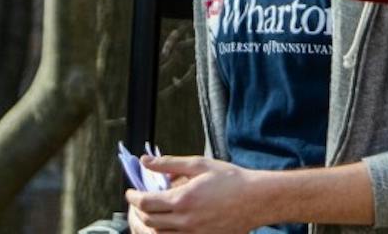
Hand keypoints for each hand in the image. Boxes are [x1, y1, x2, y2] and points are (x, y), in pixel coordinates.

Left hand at [125, 156, 262, 233]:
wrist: (256, 199)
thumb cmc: (232, 180)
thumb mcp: (201, 165)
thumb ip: (170, 163)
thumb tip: (145, 161)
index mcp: (183, 199)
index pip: (145, 202)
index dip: (133, 197)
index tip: (131, 191)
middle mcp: (184, 220)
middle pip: (147, 220)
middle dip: (136, 211)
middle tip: (137, 202)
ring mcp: (191, 233)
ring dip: (147, 224)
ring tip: (148, 213)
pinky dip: (162, 232)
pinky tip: (164, 223)